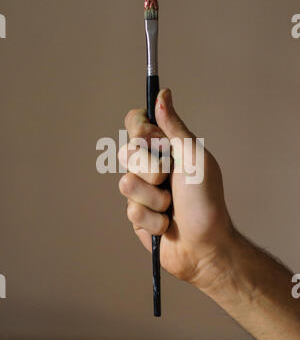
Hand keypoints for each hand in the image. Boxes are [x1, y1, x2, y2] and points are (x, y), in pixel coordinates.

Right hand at [118, 88, 233, 289]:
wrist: (206, 245)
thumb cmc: (206, 200)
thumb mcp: (194, 157)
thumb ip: (174, 127)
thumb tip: (164, 94)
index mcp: (166, 148)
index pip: (137, 123)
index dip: (140, 130)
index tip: (154, 140)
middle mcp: (151, 166)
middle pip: (126, 151)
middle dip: (150, 168)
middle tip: (168, 179)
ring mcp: (143, 191)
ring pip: (125, 183)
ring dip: (153, 198)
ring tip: (171, 207)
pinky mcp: (137, 215)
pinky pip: (131, 210)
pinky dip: (153, 219)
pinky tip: (166, 225)